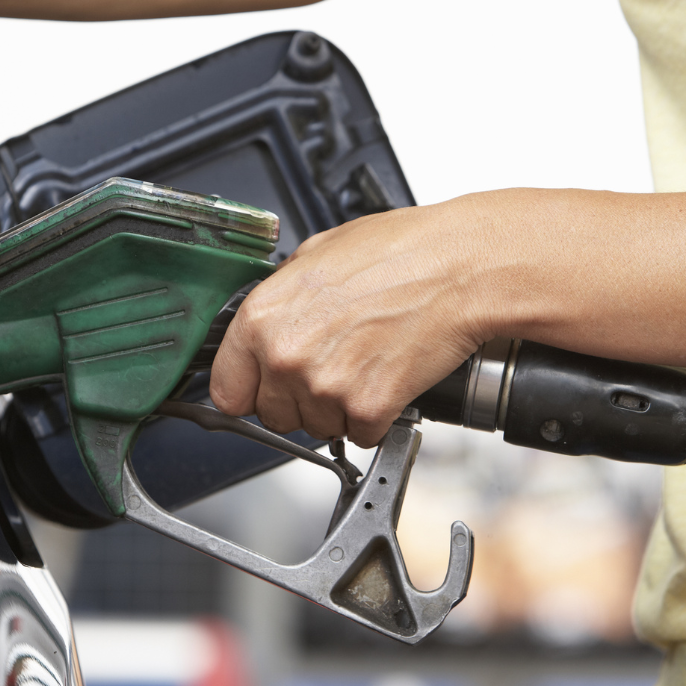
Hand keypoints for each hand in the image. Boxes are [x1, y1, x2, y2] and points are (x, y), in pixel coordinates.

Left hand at [209, 202, 496, 447]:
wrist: (459, 266)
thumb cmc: (398, 252)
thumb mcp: (316, 253)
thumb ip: (281, 294)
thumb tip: (270, 318)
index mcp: (262, 317)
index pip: (227, 390)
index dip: (251, 390)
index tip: (266, 388)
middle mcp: (286, 356)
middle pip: (274, 415)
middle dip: (300, 399)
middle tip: (334, 365)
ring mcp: (325, 387)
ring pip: (317, 428)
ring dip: (340, 408)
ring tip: (366, 363)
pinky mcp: (368, 408)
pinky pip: (360, 434)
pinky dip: (377, 415)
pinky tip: (388, 376)